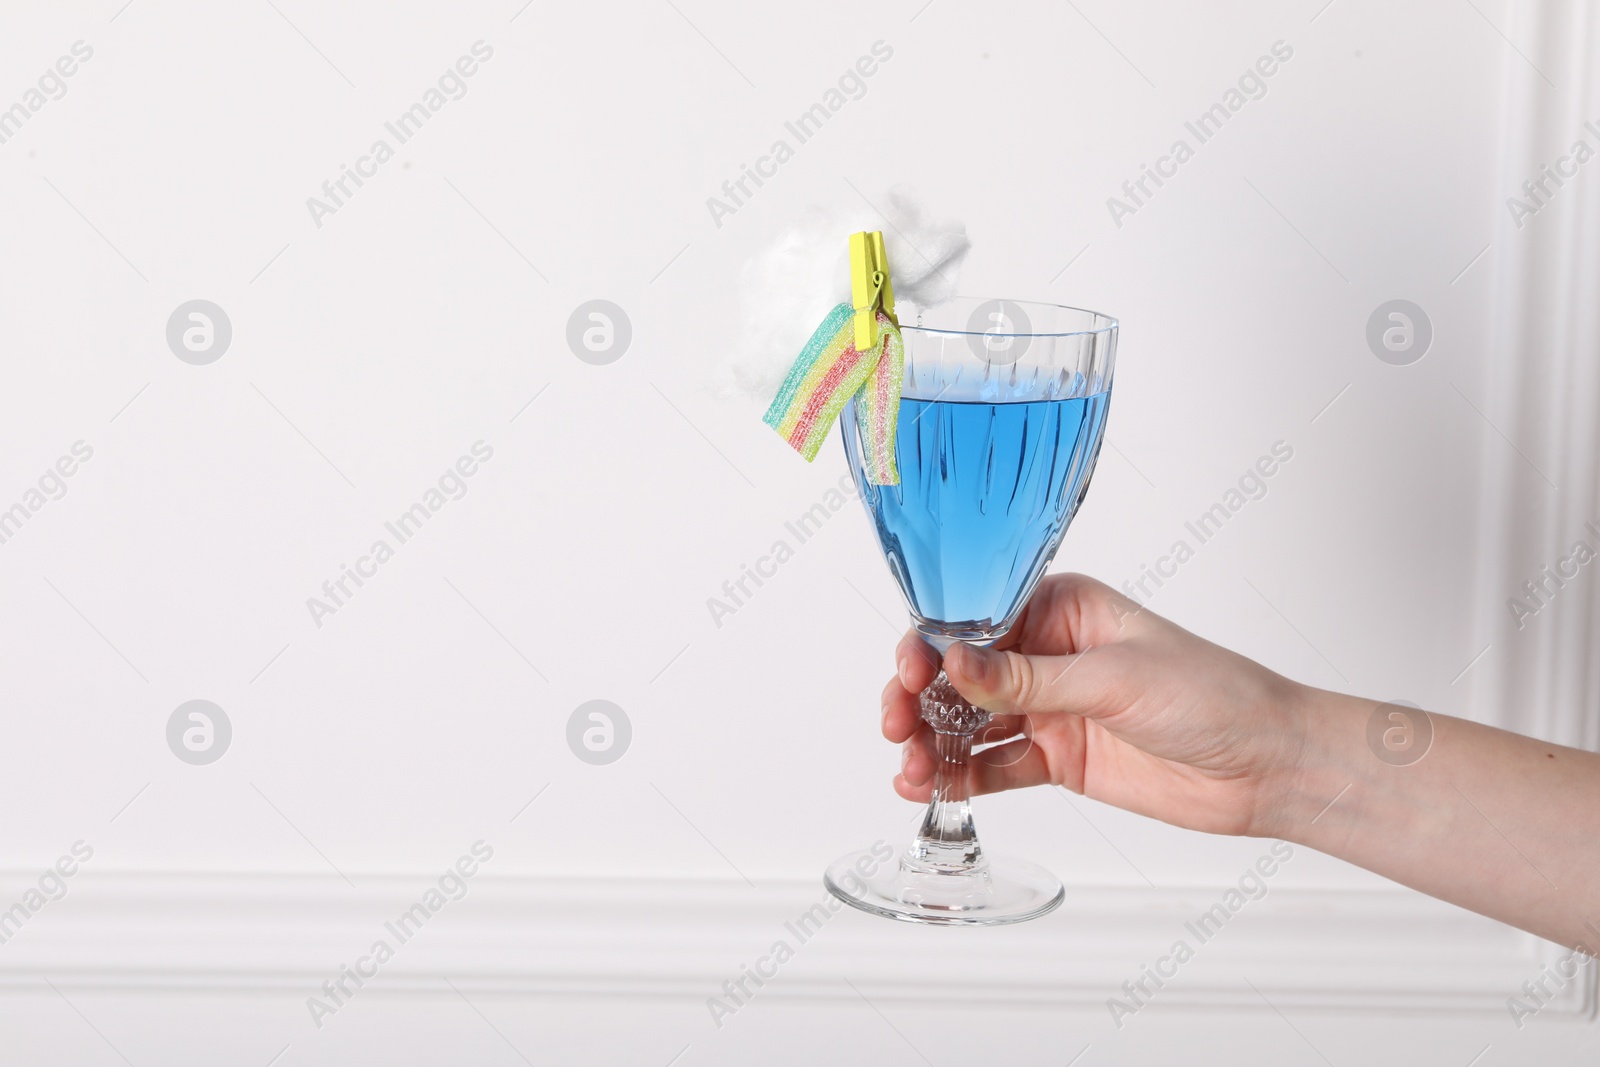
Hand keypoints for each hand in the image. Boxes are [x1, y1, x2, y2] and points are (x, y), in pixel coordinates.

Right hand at [882, 573, 1313, 837]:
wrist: (1265, 766)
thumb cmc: (1212, 694)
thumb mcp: (1114, 678)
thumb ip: (1029, 678)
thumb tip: (953, 662)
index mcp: (1061, 608)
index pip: (977, 618)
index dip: (933, 644)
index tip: (910, 672)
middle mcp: (1046, 653)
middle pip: (959, 671)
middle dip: (919, 695)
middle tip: (896, 724)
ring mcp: (1048, 707)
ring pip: (968, 720)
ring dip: (932, 740)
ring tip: (909, 767)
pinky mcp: (1055, 757)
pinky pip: (992, 765)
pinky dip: (957, 776)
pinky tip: (928, 786)